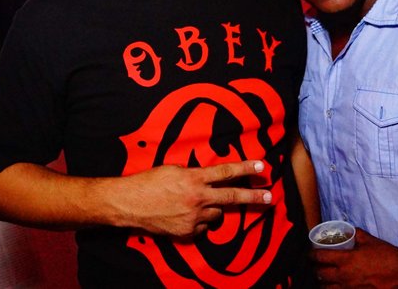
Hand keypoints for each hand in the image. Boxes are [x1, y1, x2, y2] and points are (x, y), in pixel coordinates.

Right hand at [114, 160, 271, 236]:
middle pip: (231, 196)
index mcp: (194, 178)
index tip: (262, 166)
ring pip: (216, 213)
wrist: (129, 203)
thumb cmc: (149, 182)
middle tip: (269, 196)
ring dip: (213, 208)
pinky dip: (198, 221)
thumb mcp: (174, 169)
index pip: (226, 172)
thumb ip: (195, 174)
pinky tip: (184, 215)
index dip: (245, 168)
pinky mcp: (186, 232)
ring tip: (195, 203)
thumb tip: (209, 178)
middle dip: (253, 196)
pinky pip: (202, 227)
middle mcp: (197, 198)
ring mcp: (193, 217)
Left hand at [312, 229, 397, 287]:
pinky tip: (336, 288)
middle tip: (315, 267)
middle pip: (320, 275)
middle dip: (315, 270)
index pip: (320, 257)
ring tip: (323, 281)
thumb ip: (357, 234)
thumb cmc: (386, 254)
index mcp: (346, 259)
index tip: (310, 254)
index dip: (311, 255)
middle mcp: (344, 276)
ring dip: (322, 284)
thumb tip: (349, 230)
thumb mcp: (369, 240)